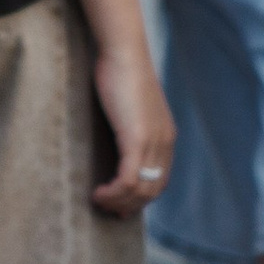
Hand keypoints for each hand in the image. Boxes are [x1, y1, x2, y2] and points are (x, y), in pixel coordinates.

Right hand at [91, 40, 173, 215]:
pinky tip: (98, 192)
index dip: (142, 197)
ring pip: (141, 189)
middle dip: (131, 205)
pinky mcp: (136, 140)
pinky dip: (114, 192)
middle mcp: (164, 143)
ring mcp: (152, 142)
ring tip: (99, 201)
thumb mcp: (131, 104)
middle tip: (109, 211)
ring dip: (119, 202)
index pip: (160, 179)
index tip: (123, 205)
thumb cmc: (121, 71)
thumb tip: (118, 134)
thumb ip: (131, 122)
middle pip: (153, 189)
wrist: (124, 52)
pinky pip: (128, 179)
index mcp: (166, 136)